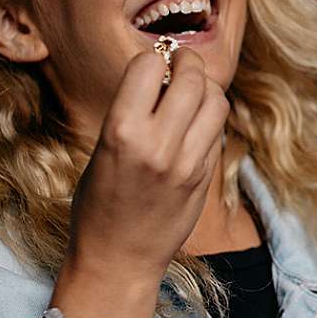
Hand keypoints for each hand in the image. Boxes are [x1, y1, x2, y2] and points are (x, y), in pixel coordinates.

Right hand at [49, 48, 229, 317]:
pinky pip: (218, 130)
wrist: (118, 258)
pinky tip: (195, 124)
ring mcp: (188, 163)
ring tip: (193, 91)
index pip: (147, 65)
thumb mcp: (103, 149)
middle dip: (187, 62)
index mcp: (121, 132)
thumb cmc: (99, 202)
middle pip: (192, 78)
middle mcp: (158, 145)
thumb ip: (133, 111)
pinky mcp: (205, 177)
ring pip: (216, 100)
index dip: (152, 58)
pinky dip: (210, 118)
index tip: (153, 62)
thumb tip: (163, 71)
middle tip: (181, 63)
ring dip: (206, 87)